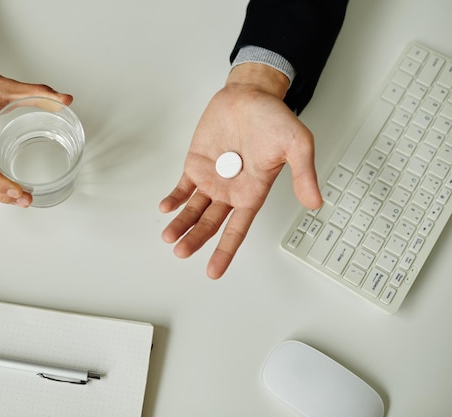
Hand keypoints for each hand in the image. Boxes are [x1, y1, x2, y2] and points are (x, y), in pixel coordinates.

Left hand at [160, 63, 322, 278]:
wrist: (249, 94)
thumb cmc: (273, 119)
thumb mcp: (297, 144)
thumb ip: (304, 174)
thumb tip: (316, 202)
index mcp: (253, 192)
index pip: (237, 230)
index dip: (225, 251)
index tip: (213, 271)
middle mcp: (231, 191)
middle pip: (210, 224)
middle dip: (195, 239)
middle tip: (181, 252)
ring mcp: (212, 179)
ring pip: (193, 209)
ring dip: (181, 223)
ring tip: (169, 237)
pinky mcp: (196, 165)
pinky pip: (183, 187)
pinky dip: (174, 199)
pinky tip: (166, 208)